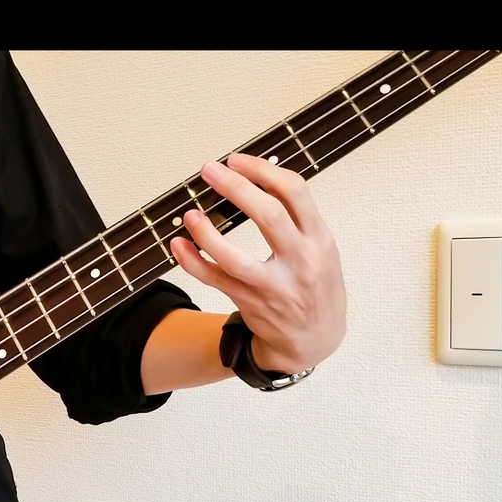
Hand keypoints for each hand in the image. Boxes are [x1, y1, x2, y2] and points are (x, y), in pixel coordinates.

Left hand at [170, 153, 346, 374]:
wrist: (314, 341)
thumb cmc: (315, 286)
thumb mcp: (322, 249)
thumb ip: (298, 218)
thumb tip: (258, 178)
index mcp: (320, 239)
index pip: (295, 193)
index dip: (263, 170)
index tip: (237, 160)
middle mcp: (299, 261)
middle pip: (268, 216)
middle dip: (236, 188)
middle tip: (210, 170)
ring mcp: (273, 286)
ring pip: (235, 258)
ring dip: (207, 233)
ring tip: (191, 214)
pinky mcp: (250, 303)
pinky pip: (215, 281)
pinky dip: (192, 263)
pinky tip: (178, 245)